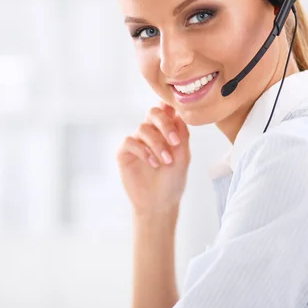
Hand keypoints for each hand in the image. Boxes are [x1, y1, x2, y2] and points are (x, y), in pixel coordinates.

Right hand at [116, 101, 190, 216]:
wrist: (160, 203)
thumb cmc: (173, 180)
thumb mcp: (183, 156)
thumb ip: (182, 134)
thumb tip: (178, 114)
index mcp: (165, 130)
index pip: (166, 109)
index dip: (169, 104)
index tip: (177, 111)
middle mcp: (150, 132)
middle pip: (153, 112)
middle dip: (165, 124)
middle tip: (175, 141)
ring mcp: (136, 141)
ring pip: (143, 129)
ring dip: (157, 144)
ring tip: (166, 161)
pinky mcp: (124, 152)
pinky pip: (130, 142)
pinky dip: (143, 151)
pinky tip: (153, 164)